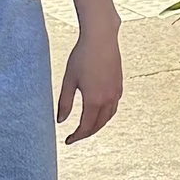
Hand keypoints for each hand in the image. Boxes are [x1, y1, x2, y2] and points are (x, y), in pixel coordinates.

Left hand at [58, 25, 123, 143]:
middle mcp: (108, 99)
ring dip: (98, 125)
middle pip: (99, 125)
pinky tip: (98, 110)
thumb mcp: (69, 80)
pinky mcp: (119, 85)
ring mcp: (116, 92)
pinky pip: (114, 106)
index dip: (76, 136)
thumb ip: (64, 103)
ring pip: (108, 117)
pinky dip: (106, 114)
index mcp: (94, 100)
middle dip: (87, 133)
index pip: (86, 127)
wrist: (101, 38)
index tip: (68, 141)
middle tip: (75, 136)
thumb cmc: (82, 57)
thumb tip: (60, 121)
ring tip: (86, 126)